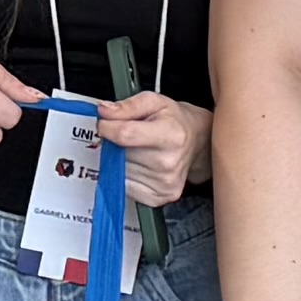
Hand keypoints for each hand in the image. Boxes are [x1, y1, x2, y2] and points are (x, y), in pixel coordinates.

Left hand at [94, 89, 207, 207]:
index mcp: (171, 135)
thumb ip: (128, 105)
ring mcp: (163, 184)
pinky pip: (124, 187)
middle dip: (114, 144)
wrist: (196, 143)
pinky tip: (139, 166)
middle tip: (127, 136)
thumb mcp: (154, 102)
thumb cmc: (173, 121)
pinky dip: (125, 176)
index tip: (104, 124)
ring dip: (120, 161)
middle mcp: (168, 163)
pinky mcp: (157, 198)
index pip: (124, 135)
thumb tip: (104, 112)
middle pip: (120, 154)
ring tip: (137, 150)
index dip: (107, 128)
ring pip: (118, 172)